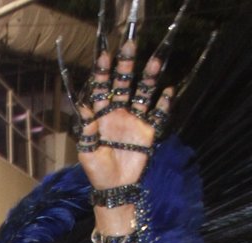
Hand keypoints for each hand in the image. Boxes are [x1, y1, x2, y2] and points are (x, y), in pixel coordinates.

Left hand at [74, 40, 173, 190]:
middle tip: (129, 46)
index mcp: (102, 116)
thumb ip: (86, 131)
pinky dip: (164, 103)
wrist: (115, 187)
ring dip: (148, 78)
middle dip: (126, 66)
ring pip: (143, 94)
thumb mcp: (87, 151)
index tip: (105, 56)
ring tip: (155, 60)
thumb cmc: (97, 171)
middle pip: (123, 84)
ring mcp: (134, 121)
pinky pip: (158, 114)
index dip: (103, 73)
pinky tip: (168, 91)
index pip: (102, 89)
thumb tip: (83, 108)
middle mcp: (119, 113)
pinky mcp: (148, 132)